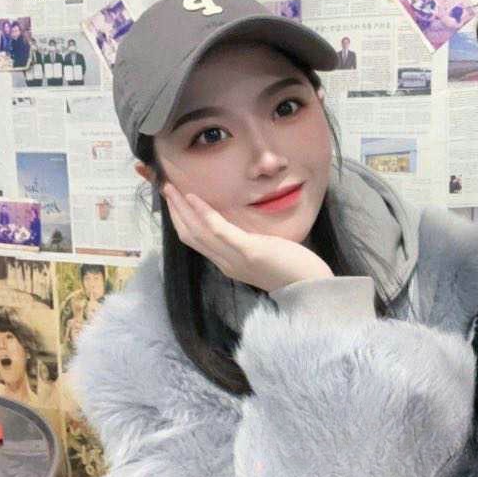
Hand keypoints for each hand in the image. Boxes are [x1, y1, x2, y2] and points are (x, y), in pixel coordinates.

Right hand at [161, 183, 332, 291]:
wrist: (313, 287)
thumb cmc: (295, 268)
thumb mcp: (265, 252)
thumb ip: (249, 242)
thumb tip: (242, 226)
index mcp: (229, 263)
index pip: (197, 242)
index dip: (181, 221)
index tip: (173, 201)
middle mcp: (226, 263)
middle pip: (190, 236)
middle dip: (174, 212)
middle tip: (164, 188)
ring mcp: (235, 259)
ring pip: (197, 233)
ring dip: (181, 209)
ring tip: (170, 188)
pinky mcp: (248, 252)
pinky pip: (218, 230)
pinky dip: (203, 213)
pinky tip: (193, 197)